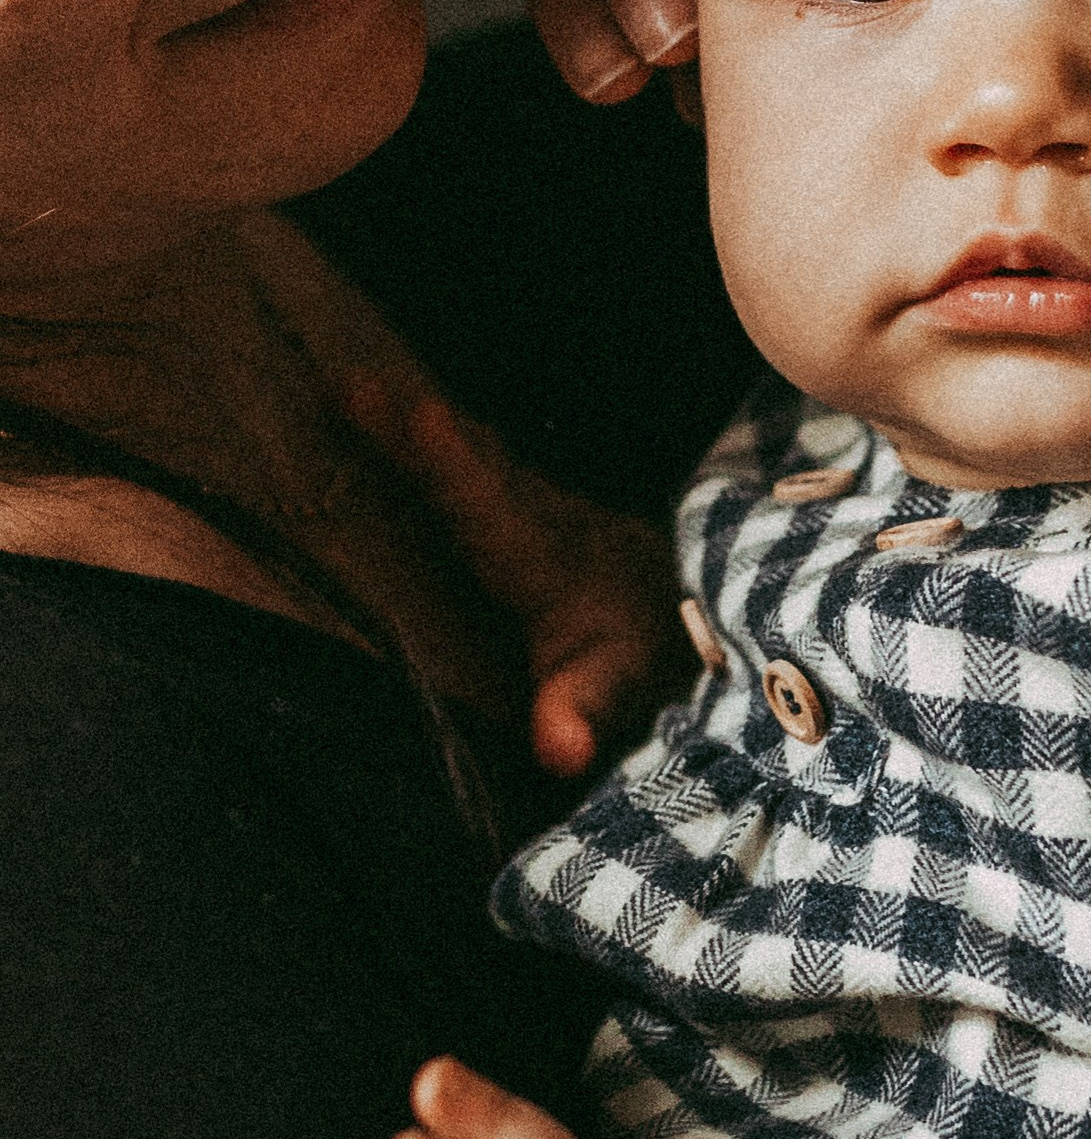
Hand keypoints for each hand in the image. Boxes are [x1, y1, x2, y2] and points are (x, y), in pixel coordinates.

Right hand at [347, 375, 684, 775]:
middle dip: (410, 429)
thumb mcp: (616, 689)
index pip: (495, 512)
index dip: (456, 467)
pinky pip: (481, 464)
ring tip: (359, 390)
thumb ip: (583, 711)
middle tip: (348, 387)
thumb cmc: (644, 658)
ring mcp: (542, 507)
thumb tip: (558, 751)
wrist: (695, 619)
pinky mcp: (539, 507)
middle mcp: (544, 521)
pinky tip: (411, 422)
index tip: (420, 417)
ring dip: (421, 426)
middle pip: (474, 467)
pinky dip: (444, 440)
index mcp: (549, 565)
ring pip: (479, 456)